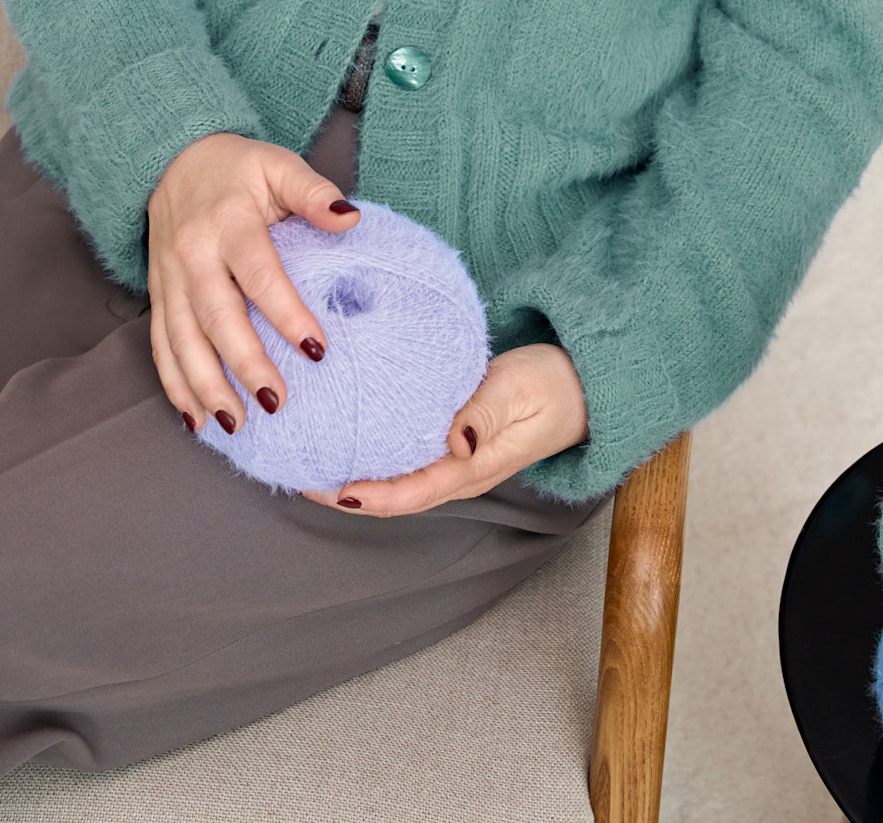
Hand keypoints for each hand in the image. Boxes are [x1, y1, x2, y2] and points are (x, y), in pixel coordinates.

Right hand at [146, 130, 360, 432]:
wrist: (172, 158)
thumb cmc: (236, 168)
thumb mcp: (277, 165)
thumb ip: (313, 192)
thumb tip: (350, 218)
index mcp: (229, 221)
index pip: (259, 273)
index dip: (286, 312)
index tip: (316, 349)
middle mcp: (194, 253)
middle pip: (216, 314)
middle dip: (243, 362)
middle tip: (276, 402)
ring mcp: (170, 277)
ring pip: (182, 338)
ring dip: (205, 385)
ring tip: (235, 423)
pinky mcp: (158, 294)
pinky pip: (160, 343)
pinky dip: (175, 384)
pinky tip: (196, 417)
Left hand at [301, 342, 588, 516]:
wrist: (582, 385)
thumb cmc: (551, 386)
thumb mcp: (518, 392)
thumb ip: (484, 414)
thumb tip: (455, 441)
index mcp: (473, 467)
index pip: (412, 493)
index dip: (370, 497)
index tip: (331, 490)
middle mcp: (459, 470)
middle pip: (395, 493)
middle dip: (347, 491)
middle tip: (300, 475)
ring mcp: (457, 457)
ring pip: (398, 476)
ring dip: (357, 472)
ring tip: (313, 459)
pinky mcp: (455, 438)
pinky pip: (409, 453)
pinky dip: (376, 448)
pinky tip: (352, 432)